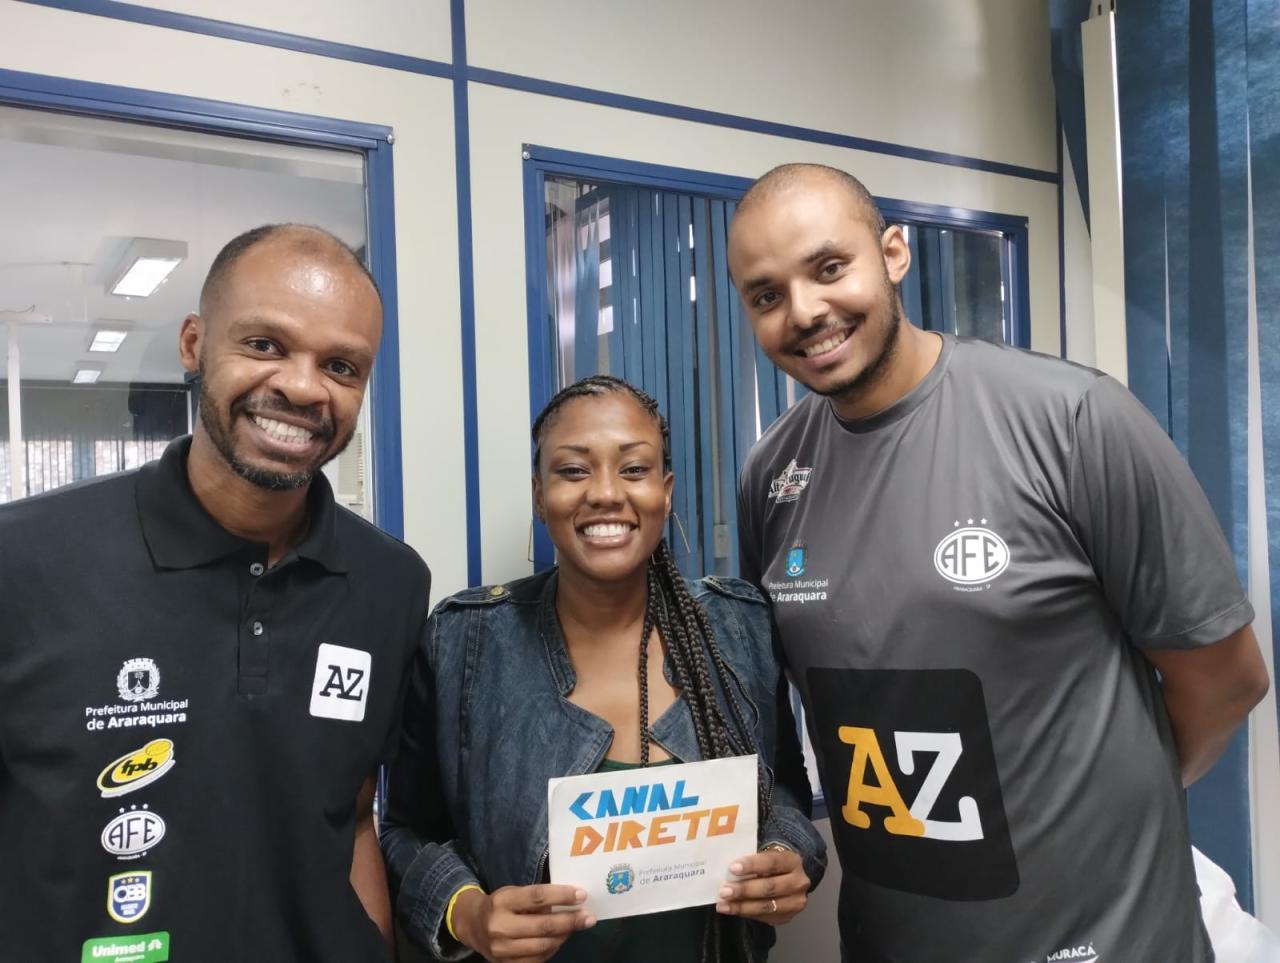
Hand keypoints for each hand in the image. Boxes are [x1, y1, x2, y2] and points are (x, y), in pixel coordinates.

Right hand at [452, 884, 594, 961]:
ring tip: (576, 927)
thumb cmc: (499, 905)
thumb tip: (570, 902)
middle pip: (543, 926)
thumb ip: (537, 899)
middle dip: (570, 921)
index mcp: (502, 901)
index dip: (562, 896)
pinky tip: (560, 939)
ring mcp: (501, 950)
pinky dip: (553, 949)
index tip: (582, 895)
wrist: (472, 926)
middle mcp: (500, 927)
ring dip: (564, 936)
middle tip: (589, 917)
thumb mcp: (513, 893)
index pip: (537, 897)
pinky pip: (537, 960)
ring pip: (543, 946)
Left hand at [715, 848, 809, 925]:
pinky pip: (764, 917)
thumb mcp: (767, 855)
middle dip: (744, 890)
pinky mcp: (787, 917)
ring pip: (767, 906)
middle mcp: (798, 882)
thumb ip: (752, 859)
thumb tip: (727, 868)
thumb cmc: (771, 863)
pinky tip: (732, 910)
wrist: (790, 877)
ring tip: (723, 905)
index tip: (732, 868)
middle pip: (770, 887)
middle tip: (724, 891)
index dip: (752, 865)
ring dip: (742, 906)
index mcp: (793, 861)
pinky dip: (745, 913)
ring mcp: (795, 902)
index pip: (772, 862)